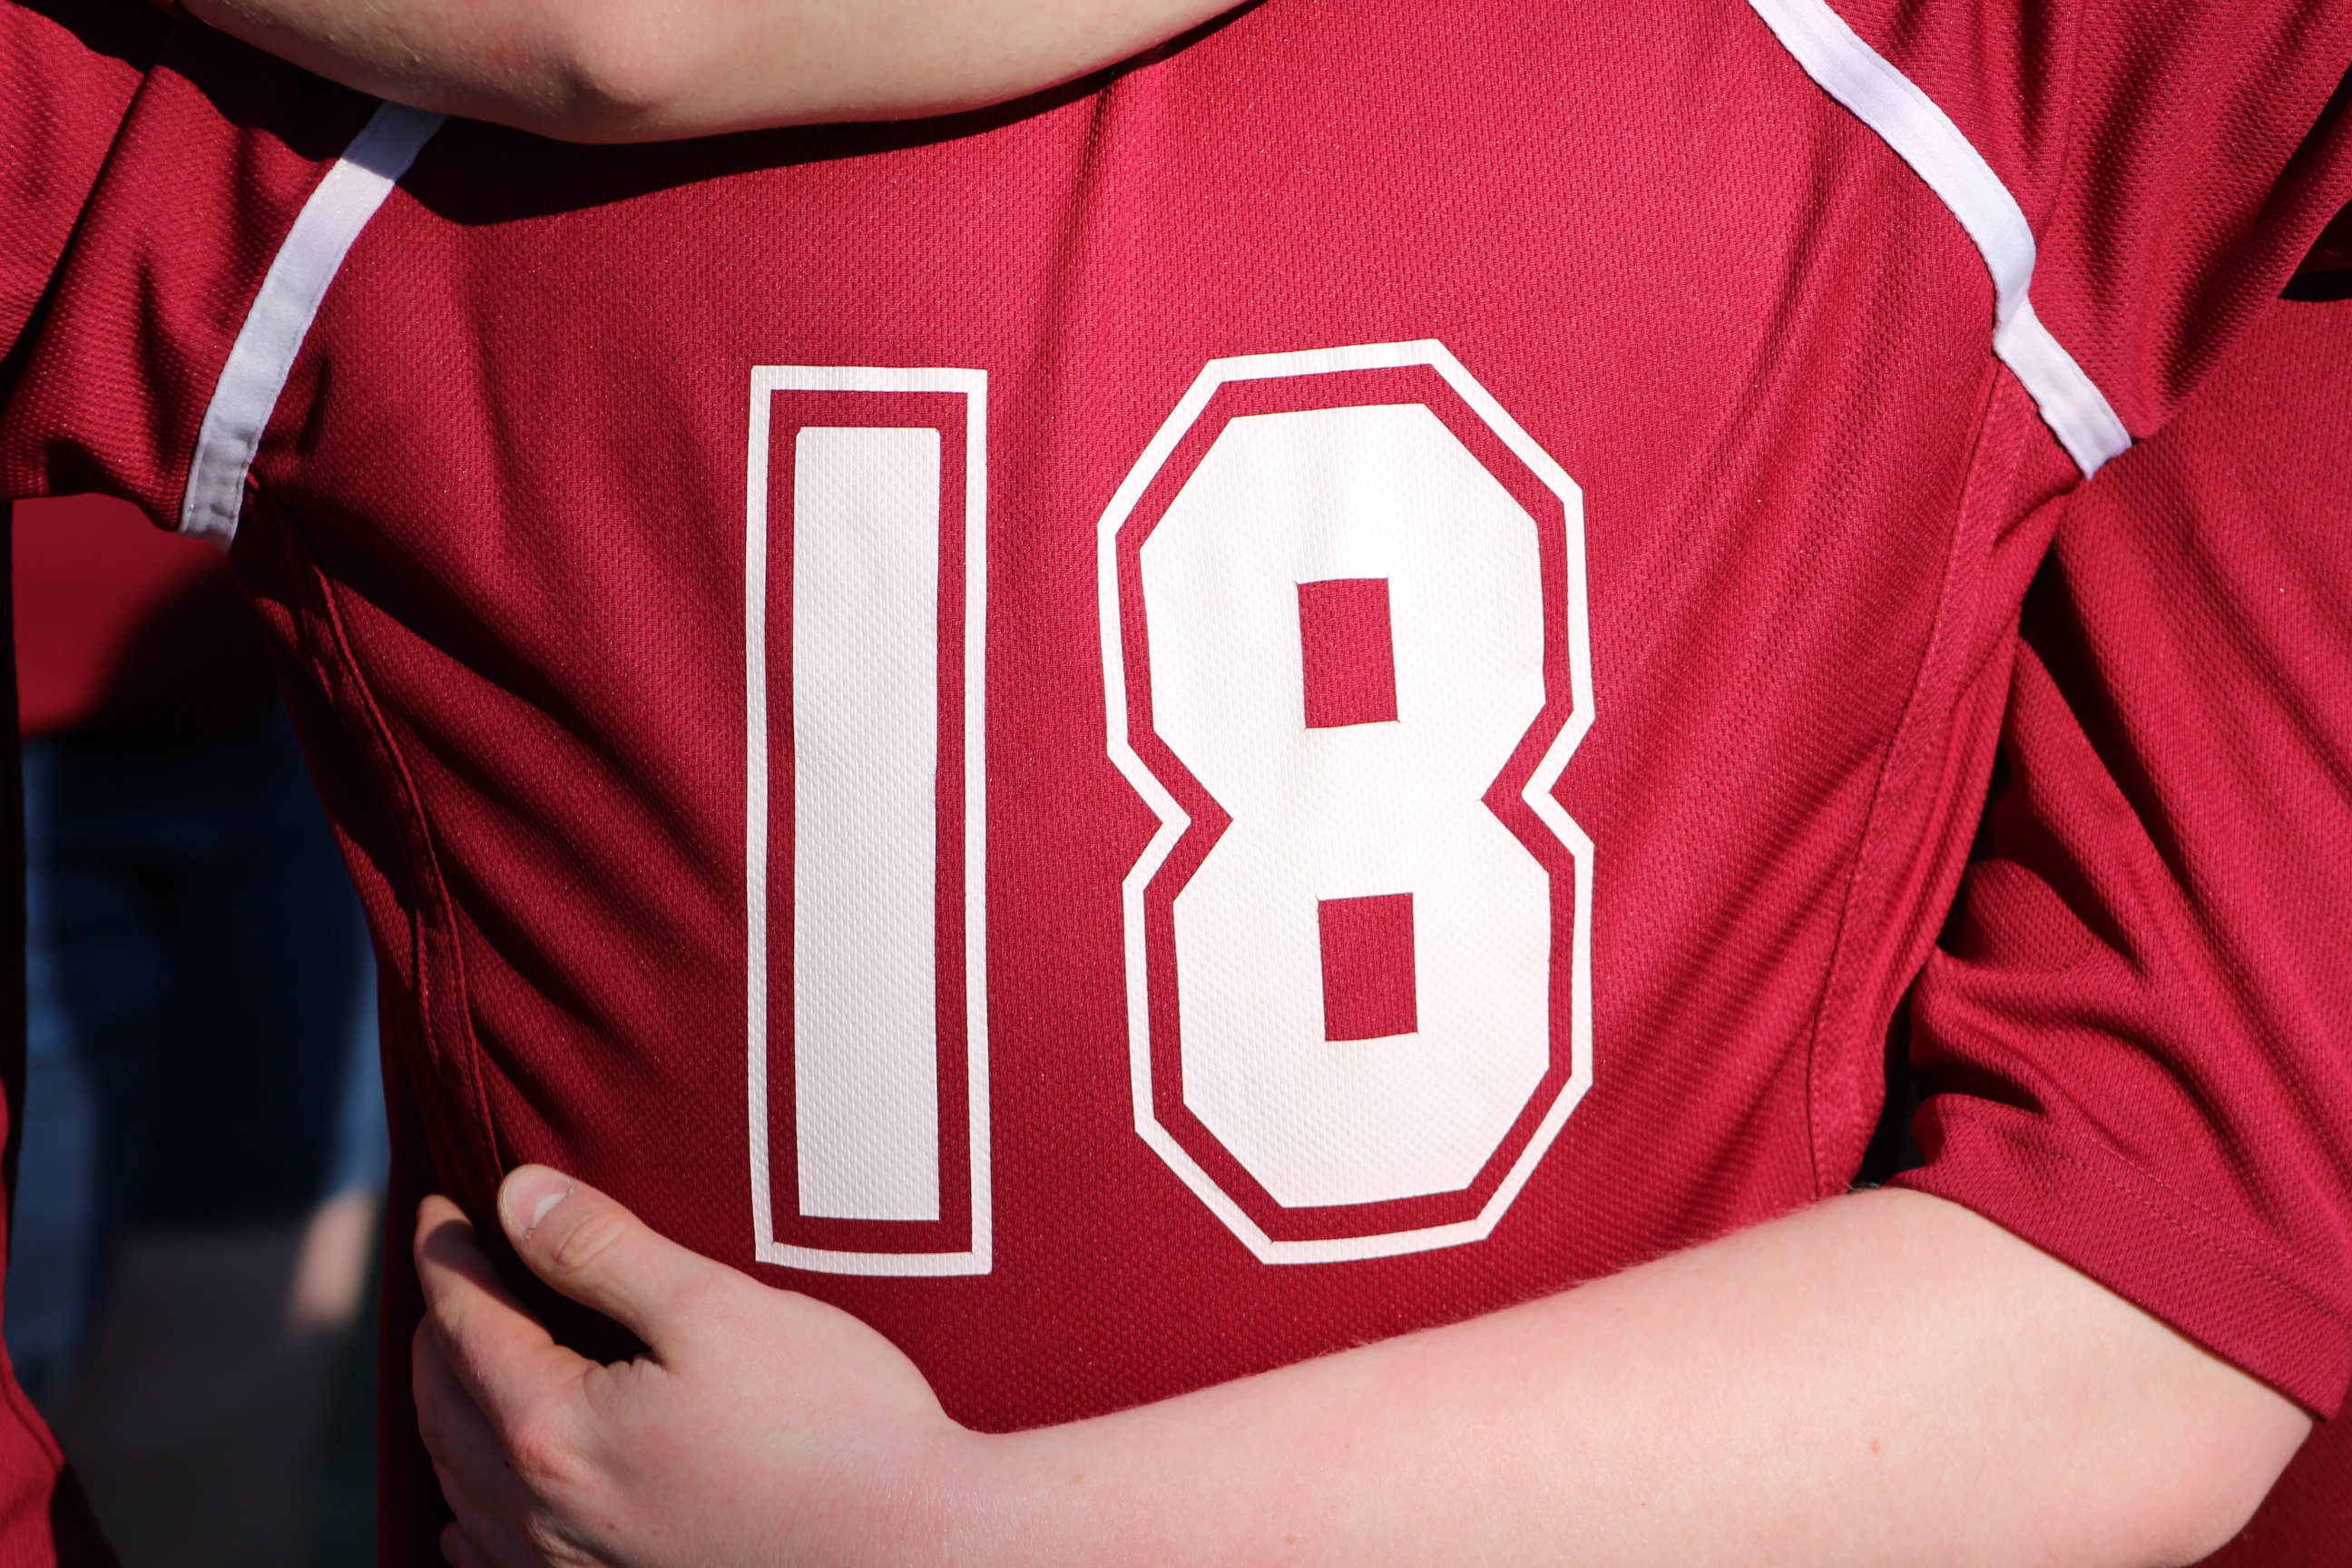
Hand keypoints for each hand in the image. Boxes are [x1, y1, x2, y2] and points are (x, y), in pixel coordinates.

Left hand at [413, 1168, 971, 1567]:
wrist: (917, 1554)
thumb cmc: (832, 1425)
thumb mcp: (716, 1309)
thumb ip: (603, 1250)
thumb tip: (514, 1194)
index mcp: (552, 1430)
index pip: (465, 1318)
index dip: (448, 1250)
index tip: (441, 1201)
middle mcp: (537, 1516)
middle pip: (444, 1401)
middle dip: (441, 1324)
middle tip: (455, 1265)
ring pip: (459, 1486)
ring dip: (449, 1411)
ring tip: (464, 1359)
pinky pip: (492, 1561)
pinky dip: (473, 1508)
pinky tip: (487, 1495)